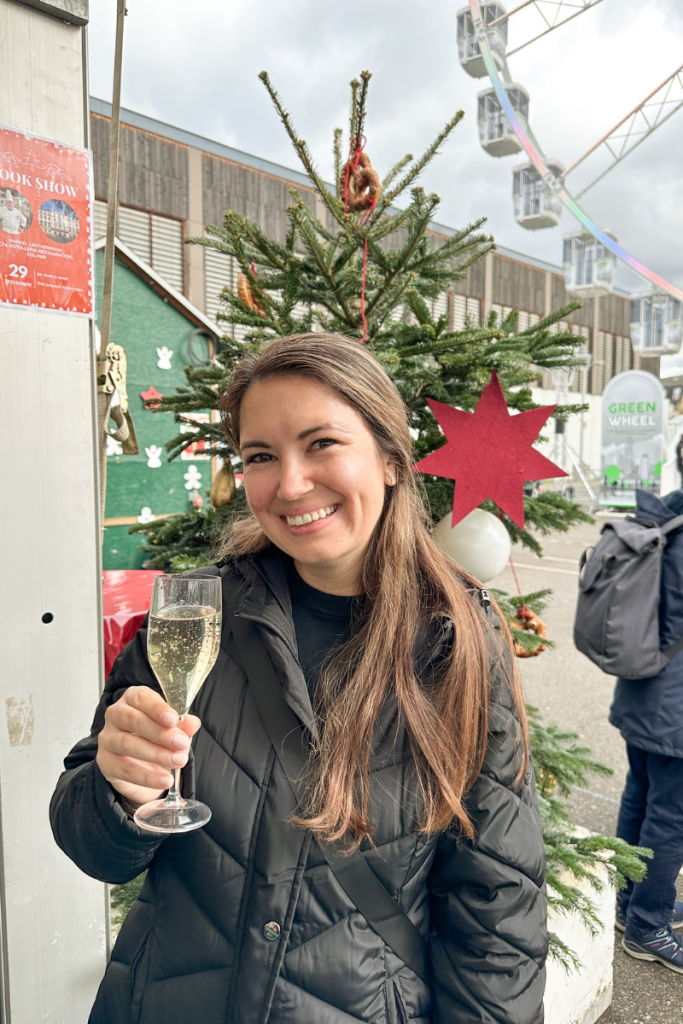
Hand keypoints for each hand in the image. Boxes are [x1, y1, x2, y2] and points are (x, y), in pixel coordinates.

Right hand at [96, 686, 201, 807]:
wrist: (142, 768)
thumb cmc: (157, 739)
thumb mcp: (173, 730)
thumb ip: (183, 726)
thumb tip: (193, 723)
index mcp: (133, 699)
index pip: (142, 697)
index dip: (158, 708)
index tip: (173, 719)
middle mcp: (116, 714)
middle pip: (133, 720)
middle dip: (160, 733)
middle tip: (181, 744)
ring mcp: (107, 737)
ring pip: (127, 743)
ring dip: (156, 754)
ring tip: (178, 762)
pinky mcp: (105, 761)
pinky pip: (124, 769)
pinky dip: (146, 776)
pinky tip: (164, 779)